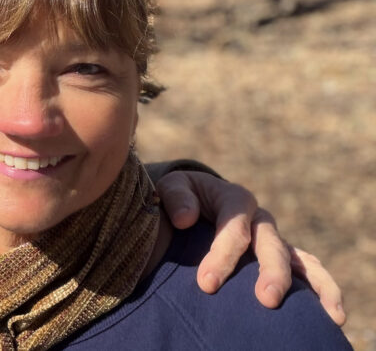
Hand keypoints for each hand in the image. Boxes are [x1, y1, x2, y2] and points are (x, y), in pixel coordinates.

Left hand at [155, 170, 345, 325]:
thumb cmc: (181, 198)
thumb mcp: (172, 188)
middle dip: (271, 272)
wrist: (193, 201)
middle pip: (271, 245)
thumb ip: (177, 198)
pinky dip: (322, 290)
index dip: (222, 255)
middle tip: (267, 299)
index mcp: (234, 199)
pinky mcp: (280, 258)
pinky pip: (307, 272)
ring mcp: (273, 240)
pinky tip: (332, 315)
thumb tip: (186, 218)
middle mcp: (259, 220)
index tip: (207, 284)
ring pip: (298, 259)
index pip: (234, 228)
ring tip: (327, 314)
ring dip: (314, 285)